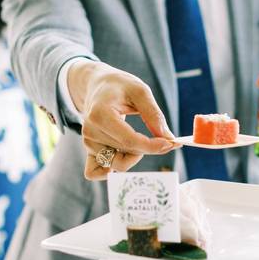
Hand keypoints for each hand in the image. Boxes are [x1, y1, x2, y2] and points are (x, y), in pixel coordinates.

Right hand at [69, 61, 180, 180]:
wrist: (99, 86)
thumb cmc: (120, 86)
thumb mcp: (140, 91)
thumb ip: (154, 114)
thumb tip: (167, 138)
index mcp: (100, 115)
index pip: (130, 141)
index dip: (153, 146)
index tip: (170, 143)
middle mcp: (90, 132)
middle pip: (126, 154)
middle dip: (149, 149)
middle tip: (163, 137)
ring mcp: (88, 144)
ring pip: (118, 165)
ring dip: (134, 157)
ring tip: (140, 139)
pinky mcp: (89, 151)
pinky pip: (94, 173)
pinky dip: (110, 172)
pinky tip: (123, 157)